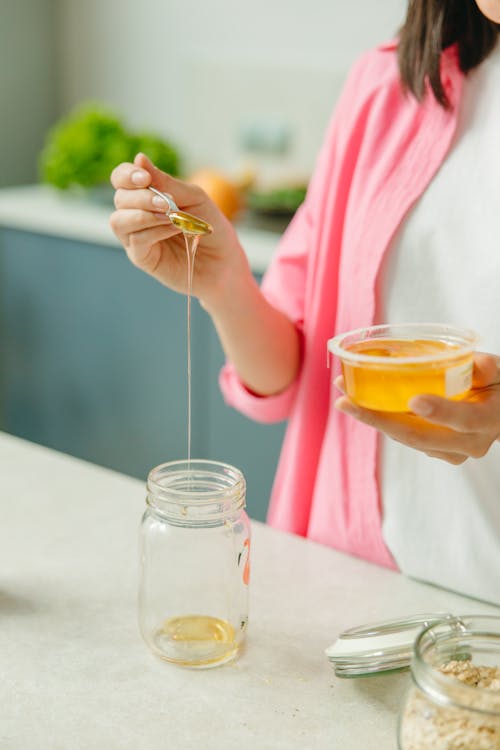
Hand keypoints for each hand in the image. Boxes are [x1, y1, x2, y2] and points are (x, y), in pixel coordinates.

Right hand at [109, 153, 249, 308]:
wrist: (224, 260)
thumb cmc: (209, 226)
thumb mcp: (193, 197)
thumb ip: (166, 182)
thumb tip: (139, 158)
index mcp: (146, 195)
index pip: (121, 178)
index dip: (127, 175)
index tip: (144, 177)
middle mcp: (136, 214)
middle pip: (120, 198)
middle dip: (141, 197)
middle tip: (167, 202)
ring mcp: (136, 237)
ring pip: (120, 221)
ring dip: (144, 215)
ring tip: (171, 216)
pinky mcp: (142, 257)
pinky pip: (136, 240)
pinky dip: (153, 231)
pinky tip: (173, 229)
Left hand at [334, 353, 499, 463]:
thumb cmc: (498, 387)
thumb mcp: (499, 372)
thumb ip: (487, 367)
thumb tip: (470, 362)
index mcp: (486, 422)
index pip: (464, 419)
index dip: (440, 411)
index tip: (414, 400)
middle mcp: (468, 444)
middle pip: (418, 436)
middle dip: (379, 420)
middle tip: (347, 401)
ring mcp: (450, 452)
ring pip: (406, 439)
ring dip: (373, 419)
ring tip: (344, 398)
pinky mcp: (435, 451)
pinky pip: (405, 436)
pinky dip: (383, 421)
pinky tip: (360, 405)